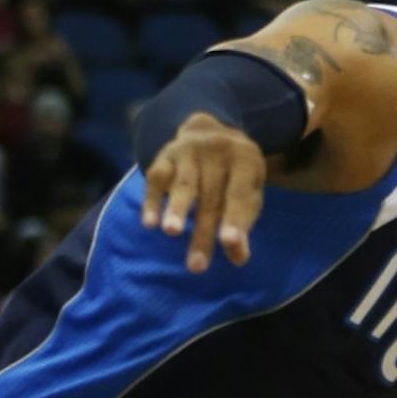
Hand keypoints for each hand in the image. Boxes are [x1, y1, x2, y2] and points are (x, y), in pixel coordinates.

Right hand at [140, 113, 265, 271]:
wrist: (210, 131)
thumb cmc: (234, 176)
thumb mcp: (247, 194)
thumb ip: (242, 224)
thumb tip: (238, 258)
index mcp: (245, 160)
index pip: (239, 193)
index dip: (235, 219)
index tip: (229, 243)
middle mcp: (217, 150)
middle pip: (211, 197)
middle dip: (203, 232)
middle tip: (197, 266)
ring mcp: (189, 150)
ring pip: (184, 185)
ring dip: (177, 210)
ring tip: (172, 233)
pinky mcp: (165, 154)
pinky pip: (157, 177)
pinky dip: (152, 201)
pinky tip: (149, 223)